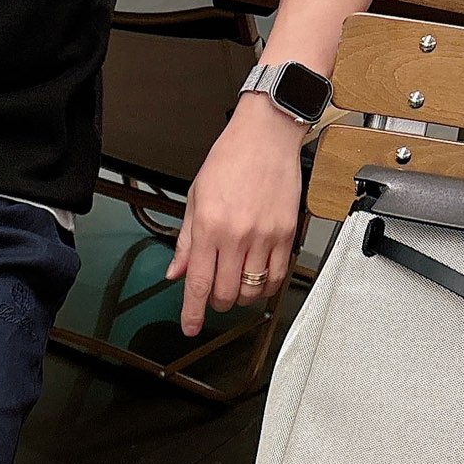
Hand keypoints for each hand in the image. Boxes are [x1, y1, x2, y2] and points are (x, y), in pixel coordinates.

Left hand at [165, 95, 304, 337]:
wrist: (266, 136)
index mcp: (209, 227)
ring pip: (251, 290)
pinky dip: (265, 286)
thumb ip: (186, 241)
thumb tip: (176, 271)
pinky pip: (277, 277)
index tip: (190, 326)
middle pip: (225, 293)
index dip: (192, 312)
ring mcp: (264, 237)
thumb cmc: (230, 159)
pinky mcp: (286, 234)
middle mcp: (236, 235)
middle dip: (215, 303)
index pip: (198, 283)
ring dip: (240, 296)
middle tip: (212, 295)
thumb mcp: (196, 198)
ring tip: (234, 283)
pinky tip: (257, 278)